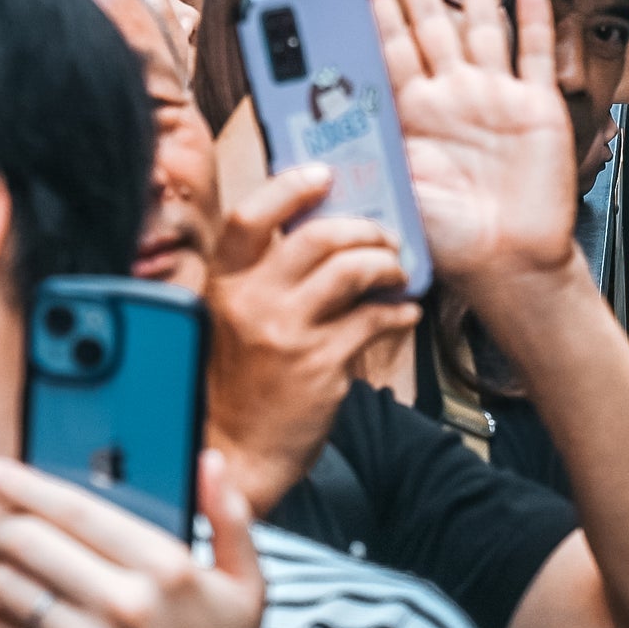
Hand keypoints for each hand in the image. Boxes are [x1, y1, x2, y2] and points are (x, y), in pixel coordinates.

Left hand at [0, 453, 276, 627]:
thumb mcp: (246, 589)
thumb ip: (230, 518)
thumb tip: (210, 461)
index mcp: (169, 569)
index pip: (75, 508)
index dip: (24, 484)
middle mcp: (126, 605)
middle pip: (26, 541)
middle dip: (3, 528)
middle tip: (3, 530)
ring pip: (5, 585)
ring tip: (13, 574)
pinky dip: (1, 619)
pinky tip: (21, 619)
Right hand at [203, 162, 420, 514]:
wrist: (236, 451)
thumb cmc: (238, 384)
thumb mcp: (230, 321)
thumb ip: (260, 280)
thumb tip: (320, 237)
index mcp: (224, 285)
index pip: (251, 217)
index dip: (290, 187)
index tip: (323, 175)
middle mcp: (251, 302)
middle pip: (317, 237)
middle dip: (363, 229)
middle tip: (383, 237)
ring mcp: (287, 333)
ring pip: (352, 271)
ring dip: (386, 265)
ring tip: (396, 273)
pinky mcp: (321, 364)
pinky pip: (374, 320)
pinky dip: (398, 312)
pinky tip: (403, 313)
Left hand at [362, 0, 578, 290]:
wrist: (508, 267)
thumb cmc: (449, 242)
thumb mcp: (394, 193)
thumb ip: (366, 157)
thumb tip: (316, 136)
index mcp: (412, 117)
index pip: (387, 48)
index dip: (372, 8)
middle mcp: (452, 100)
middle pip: (430, 27)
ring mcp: (495, 100)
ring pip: (482, 30)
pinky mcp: (536, 110)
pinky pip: (533, 57)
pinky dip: (533, 23)